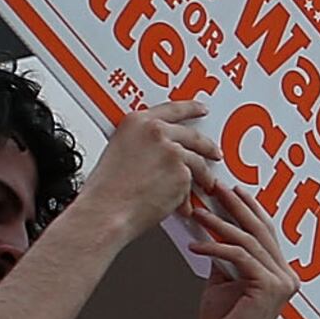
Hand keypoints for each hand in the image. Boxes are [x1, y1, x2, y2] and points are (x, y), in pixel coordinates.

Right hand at [73, 99, 218, 233]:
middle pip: (192, 135)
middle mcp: (156, 132)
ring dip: (204, 174)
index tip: (201, 109)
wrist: (106, 209)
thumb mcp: (118, 151)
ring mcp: (172, 151)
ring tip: (207, 183)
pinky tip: (182, 206)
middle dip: (206, 146)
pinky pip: (190, 184)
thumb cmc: (106, 189)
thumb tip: (156, 153)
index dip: (191, 109)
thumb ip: (141, 144)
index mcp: (137, 122)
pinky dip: (187, 197)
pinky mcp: (182, 173)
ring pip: (197, 161)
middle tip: (213, 151)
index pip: (172, 109)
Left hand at [181, 177, 294, 318]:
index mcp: (280, 274)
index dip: (251, 208)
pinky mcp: (268, 288)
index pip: (267, 233)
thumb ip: (225, 259)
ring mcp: (281, 283)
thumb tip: (213, 230)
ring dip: (220, 224)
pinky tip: (196, 245)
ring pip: (249, 241)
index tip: (233, 191)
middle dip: (237, 206)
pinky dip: (216, 248)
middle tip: (217, 188)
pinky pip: (239, 258)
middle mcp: (287, 276)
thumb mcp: (223, 282)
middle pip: (261, 231)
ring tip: (199, 213)